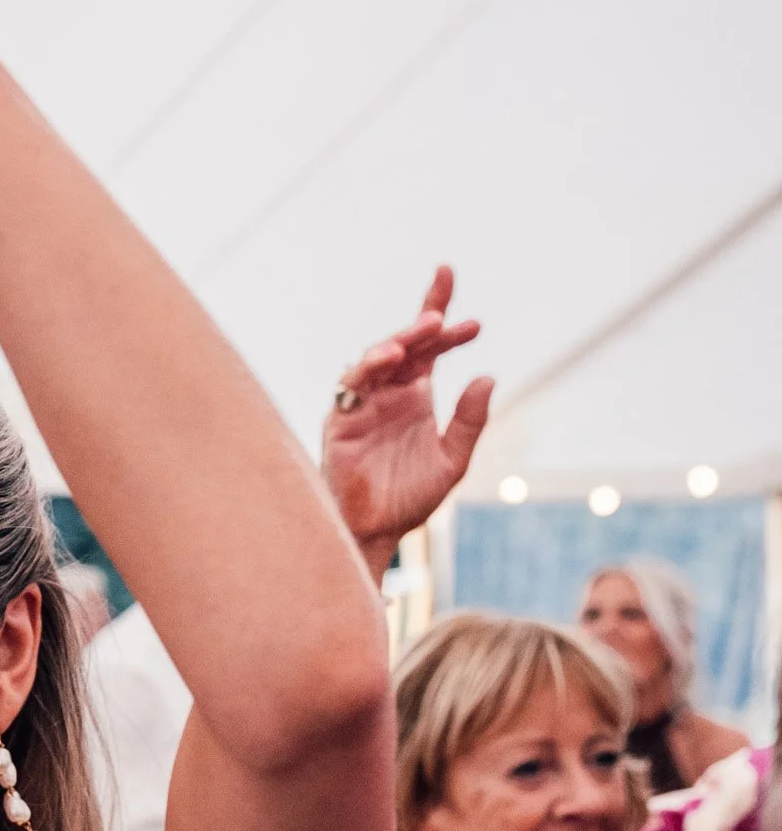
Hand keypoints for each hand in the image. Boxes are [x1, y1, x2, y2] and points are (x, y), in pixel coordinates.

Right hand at [323, 267, 493, 577]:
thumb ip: (469, 420)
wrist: (377, 531)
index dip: (442, 316)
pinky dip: (368, 368)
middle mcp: (389, 393)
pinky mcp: (342, 420)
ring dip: (399, 341)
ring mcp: (363, 404)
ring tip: (424, 331)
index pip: (429, 347)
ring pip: (377, 358)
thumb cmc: (410, 499)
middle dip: (424, 323)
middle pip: (406, 344)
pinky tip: (389, 358)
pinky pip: (352, 385)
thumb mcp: (453, 459)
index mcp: (415, 396)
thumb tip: (488, 376)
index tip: (462, 299)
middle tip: (444, 317)